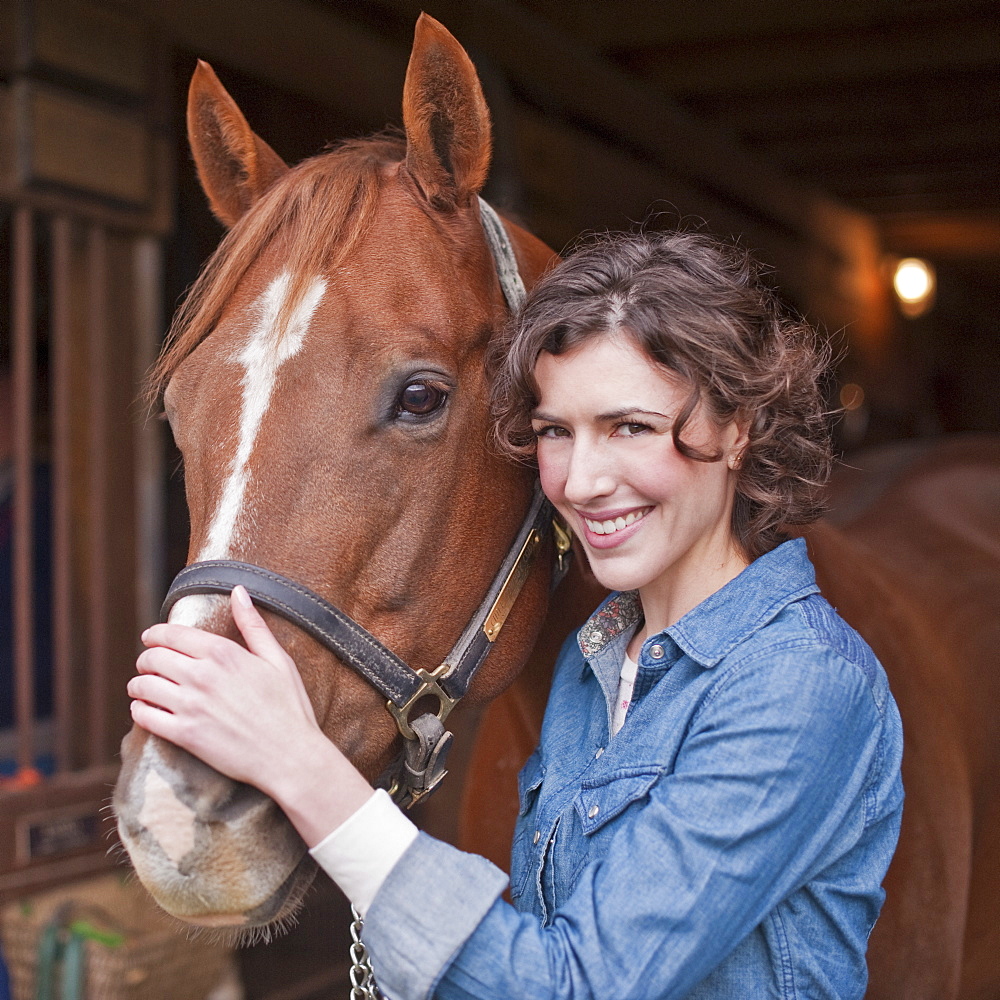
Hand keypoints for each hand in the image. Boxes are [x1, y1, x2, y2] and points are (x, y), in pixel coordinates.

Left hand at [129, 587, 328, 801]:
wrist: (290, 756)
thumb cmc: (289, 706)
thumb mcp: (277, 659)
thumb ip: (253, 625)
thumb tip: (239, 591)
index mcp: (223, 653)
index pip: (172, 634)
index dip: (156, 634)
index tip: (151, 637)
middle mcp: (202, 676)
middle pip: (153, 658)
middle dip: (147, 658)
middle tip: (149, 664)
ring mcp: (191, 707)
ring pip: (143, 686)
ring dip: (138, 683)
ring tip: (142, 686)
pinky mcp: (185, 735)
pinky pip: (145, 717)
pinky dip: (139, 710)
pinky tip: (144, 709)